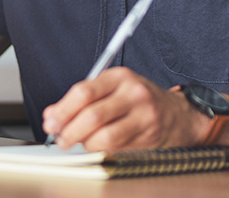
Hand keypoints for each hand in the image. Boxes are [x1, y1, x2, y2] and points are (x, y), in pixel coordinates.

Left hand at [41, 67, 203, 151]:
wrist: (178, 115)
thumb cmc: (137, 100)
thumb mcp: (112, 89)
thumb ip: (81, 99)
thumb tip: (51, 115)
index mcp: (120, 77)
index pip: (84, 92)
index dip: (62, 110)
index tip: (50, 123)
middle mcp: (134, 94)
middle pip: (93, 116)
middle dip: (70, 131)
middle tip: (60, 140)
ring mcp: (144, 116)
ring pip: (104, 137)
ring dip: (85, 144)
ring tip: (79, 144)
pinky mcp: (149, 138)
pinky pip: (117, 149)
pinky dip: (101, 151)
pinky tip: (97, 148)